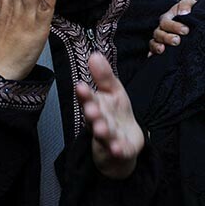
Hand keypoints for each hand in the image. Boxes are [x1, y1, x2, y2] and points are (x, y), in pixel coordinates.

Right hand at [76, 53, 144, 179]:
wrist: (124, 142)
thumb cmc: (115, 114)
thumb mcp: (112, 91)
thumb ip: (104, 76)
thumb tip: (94, 54)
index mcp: (96, 106)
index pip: (88, 99)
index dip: (85, 94)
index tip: (81, 86)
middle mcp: (98, 122)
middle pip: (93, 117)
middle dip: (91, 113)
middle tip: (90, 109)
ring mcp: (108, 138)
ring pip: (103, 134)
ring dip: (101, 131)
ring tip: (101, 128)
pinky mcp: (119, 151)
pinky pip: (117, 151)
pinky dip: (116, 150)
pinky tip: (116, 148)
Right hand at [148, 0, 196, 55]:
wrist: (196, 22)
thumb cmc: (192, 12)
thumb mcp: (190, 4)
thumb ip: (186, 5)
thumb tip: (184, 12)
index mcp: (168, 18)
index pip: (166, 22)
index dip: (174, 26)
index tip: (186, 30)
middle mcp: (162, 29)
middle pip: (158, 33)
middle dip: (167, 37)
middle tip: (177, 41)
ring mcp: (161, 39)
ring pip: (154, 42)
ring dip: (157, 46)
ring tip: (162, 50)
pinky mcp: (162, 48)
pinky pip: (153, 52)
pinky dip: (152, 54)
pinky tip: (152, 57)